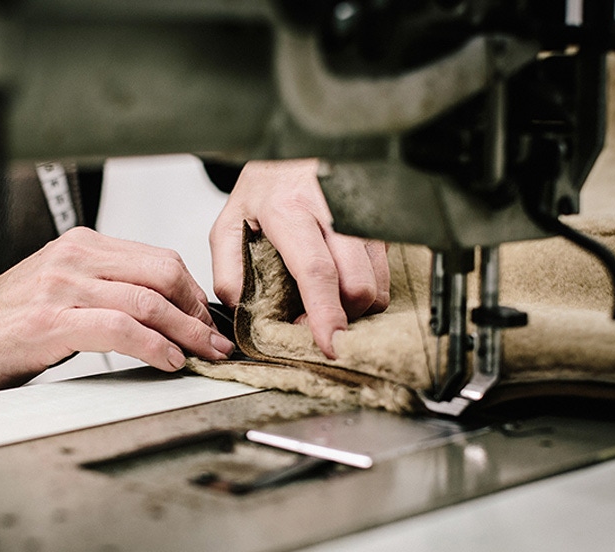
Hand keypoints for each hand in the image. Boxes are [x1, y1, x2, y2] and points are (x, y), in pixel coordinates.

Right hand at [0, 227, 234, 396]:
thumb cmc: (14, 317)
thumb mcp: (65, 286)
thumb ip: (109, 287)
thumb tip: (164, 309)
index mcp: (82, 244)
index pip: (157, 259)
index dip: (192, 292)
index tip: (206, 318)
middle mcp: (75, 256)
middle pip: (162, 274)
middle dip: (197, 310)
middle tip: (214, 338)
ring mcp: (63, 285)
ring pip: (147, 301)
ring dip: (186, 332)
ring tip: (203, 353)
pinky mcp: (53, 320)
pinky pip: (120, 328)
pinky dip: (153, 346)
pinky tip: (168, 360)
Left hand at [210, 158, 389, 358]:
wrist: (294, 146)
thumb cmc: (264, 188)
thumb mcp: (229, 225)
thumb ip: (229, 273)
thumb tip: (245, 313)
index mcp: (288, 209)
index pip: (316, 271)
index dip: (325, 313)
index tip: (329, 342)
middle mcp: (332, 208)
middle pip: (358, 284)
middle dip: (341, 315)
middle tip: (315, 319)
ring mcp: (362, 211)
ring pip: (378, 282)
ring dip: (355, 304)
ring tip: (327, 295)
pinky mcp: (381, 218)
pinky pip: (385, 270)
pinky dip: (367, 286)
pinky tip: (343, 278)